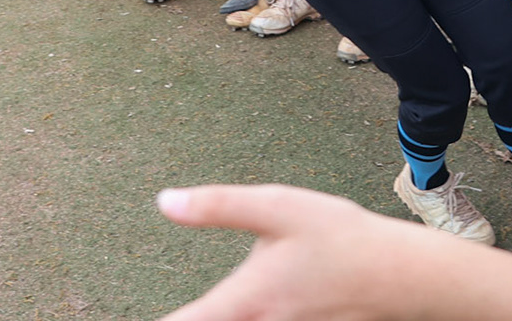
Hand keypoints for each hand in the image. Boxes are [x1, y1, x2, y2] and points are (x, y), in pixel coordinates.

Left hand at [158, 184, 471, 320]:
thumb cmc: (341, 238)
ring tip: (205, 304)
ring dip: (219, 316)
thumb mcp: (279, 207)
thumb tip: (165, 202)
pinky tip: (251, 304)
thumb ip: (219, 206)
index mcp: (244, 302)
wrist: (401, 275)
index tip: (110, 317)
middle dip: (190, 318)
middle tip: (169, 305)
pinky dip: (244, 319)